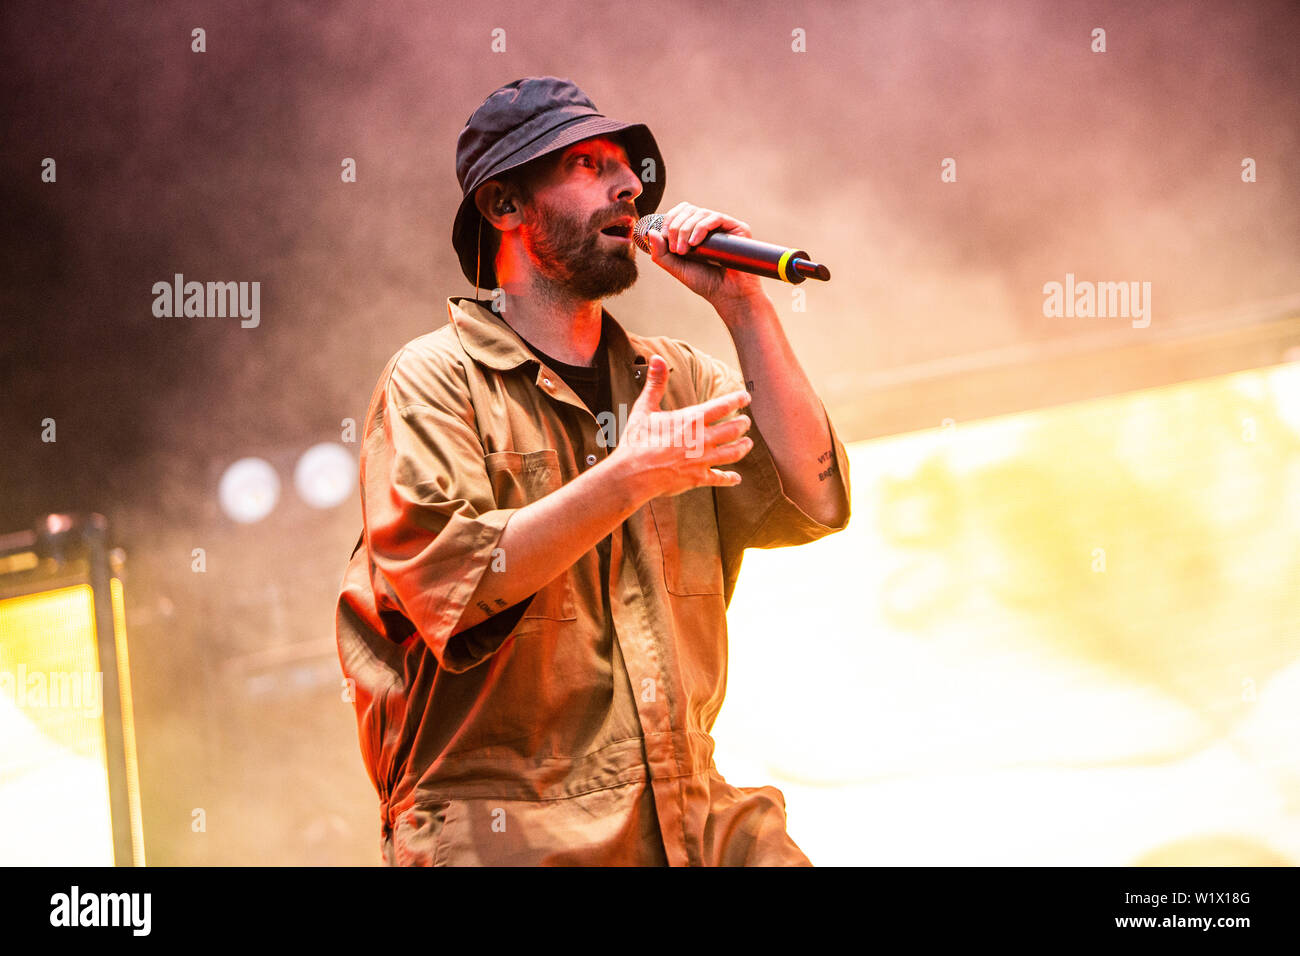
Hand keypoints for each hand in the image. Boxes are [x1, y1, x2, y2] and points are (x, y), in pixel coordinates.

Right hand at [609, 354, 752, 501]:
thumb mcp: (645, 408)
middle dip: (743, 424)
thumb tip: (657, 358)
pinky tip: (736, 478)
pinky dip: (729, 478)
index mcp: (692, 419)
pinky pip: (719, 478)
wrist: (633, 474)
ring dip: (743, 447)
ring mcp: (702, 460)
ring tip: (748, 444)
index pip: (723, 406)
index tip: (746, 397)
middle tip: (747, 422)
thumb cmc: (637, 441)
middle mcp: (703, 439)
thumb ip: (656, 383)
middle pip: (733, 430)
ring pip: (733, 453)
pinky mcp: (698, 478)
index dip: (737, 400)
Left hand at [643, 202, 764, 310]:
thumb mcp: (677, 268)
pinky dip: (701, 228)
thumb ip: (661, 254)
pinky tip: (695, 243)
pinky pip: (715, 218)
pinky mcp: (737, 228)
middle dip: (676, 227)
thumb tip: (651, 232)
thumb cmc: (705, 282)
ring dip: (686, 229)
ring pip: (700, 213)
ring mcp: (723, 225)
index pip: (680, 212)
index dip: (669, 221)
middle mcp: (710, 225)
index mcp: (695, 230)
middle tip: (676, 249)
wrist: (728, 295)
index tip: (666, 240)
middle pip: (688, 210)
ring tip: (684, 251)